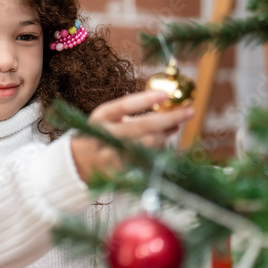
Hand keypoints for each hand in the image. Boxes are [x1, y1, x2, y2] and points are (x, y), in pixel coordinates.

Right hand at [71, 90, 193, 183]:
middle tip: (189, 111)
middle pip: (141, 126)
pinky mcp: (120, 172)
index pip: (124, 105)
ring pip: (148, 145)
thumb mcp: (109, 118)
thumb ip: (133, 112)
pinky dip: (160, 151)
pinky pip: (147, 160)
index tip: (166, 94)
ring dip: (166, 136)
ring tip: (174, 127)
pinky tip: (164, 144)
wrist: (78, 163)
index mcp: (101, 117)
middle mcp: (105, 135)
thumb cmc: (101, 134)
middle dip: (169, 118)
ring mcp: (112, 155)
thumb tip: (167, 104)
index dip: (145, 99)